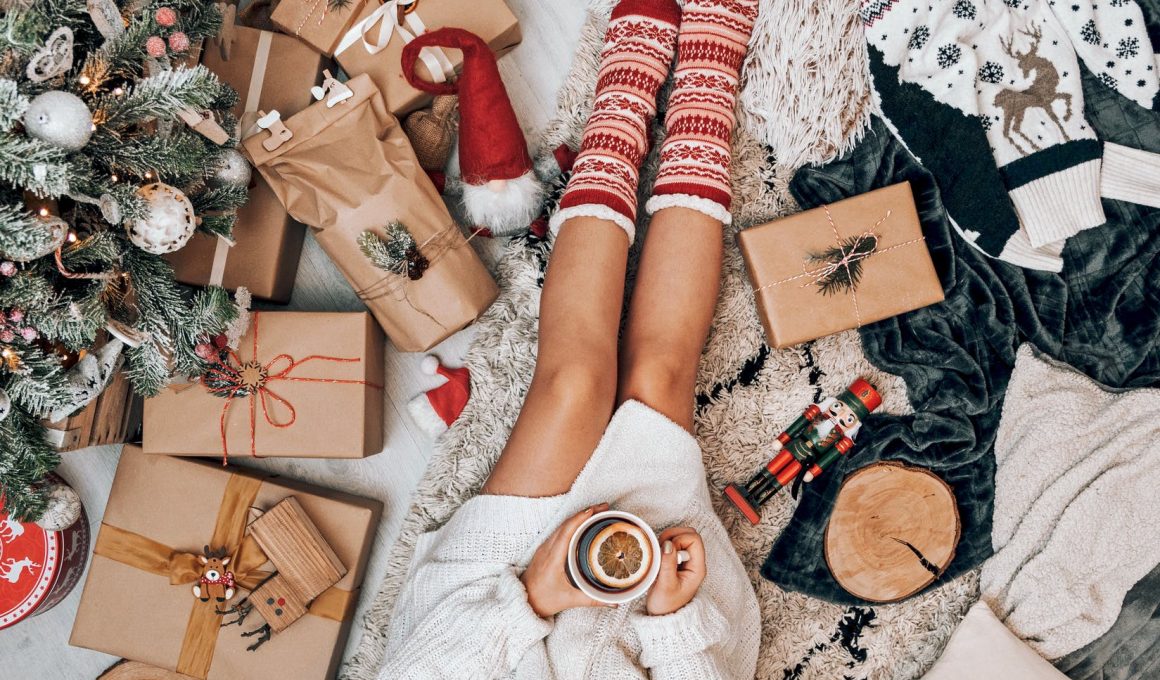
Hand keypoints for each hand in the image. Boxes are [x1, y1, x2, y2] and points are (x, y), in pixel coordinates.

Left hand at [520, 503, 609, 617]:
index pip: (566, 532)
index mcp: (552, 559)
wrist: (522, 602)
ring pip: (562, 526)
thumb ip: (593, 600)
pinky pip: (559, 531)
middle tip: (603, 508)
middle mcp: (547, 549)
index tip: (594, 510)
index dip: (580, 519)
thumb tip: (614, 602)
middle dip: (585, 513)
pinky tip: (582, 524)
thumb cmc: (543, 600)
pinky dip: (572, 524)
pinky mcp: (544, 550)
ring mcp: (544, 548)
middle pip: (566, 524)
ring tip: (596, 513)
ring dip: (578, 517)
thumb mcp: (569, 600)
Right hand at [646, 527, 705, 615]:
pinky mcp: (676, 562)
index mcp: (697, 568)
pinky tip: (657, 557)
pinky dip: (663, 545)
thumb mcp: (666, 585)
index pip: (694, 539)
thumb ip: (668, 564)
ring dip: (667, 540)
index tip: (666, 551)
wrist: (663, 618)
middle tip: (660, 548)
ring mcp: (685, 561)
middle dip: (672, 536)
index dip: (679, 540)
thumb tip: (667, 544)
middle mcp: (694, 562)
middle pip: (689, 534)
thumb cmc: (666, 605)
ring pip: (680, 537)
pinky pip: (672, 545)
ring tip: (658, 555)